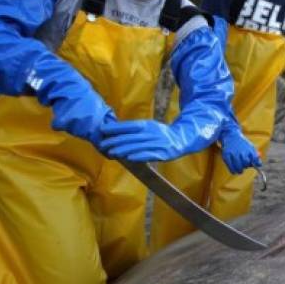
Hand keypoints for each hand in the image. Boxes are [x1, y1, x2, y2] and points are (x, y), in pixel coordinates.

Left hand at [99, 119, 215, 161]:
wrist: (182, 139)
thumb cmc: (161, 134)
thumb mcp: (149, 127)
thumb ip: (135, 129)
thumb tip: (115, 131)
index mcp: (147, 125)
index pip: (128, 126)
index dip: (115, 128)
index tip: (103, 130)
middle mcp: (151, 133)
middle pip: (130, 137)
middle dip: (115, 141)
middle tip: (103, 145)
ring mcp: (157, 143)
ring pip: (137, 146)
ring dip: (123, 150)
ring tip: (112, 153)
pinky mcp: (163, 153)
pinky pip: (149, 155)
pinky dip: (138, 156)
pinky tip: (129, 158)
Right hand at [221, 131, 261, 173]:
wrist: (231, 135)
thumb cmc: (242, 144)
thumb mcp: (251, 147)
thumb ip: (255, 156)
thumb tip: (259, 165)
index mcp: (249, 148)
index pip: (255, 159)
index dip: (255, 163)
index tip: (253, 164)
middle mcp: (242, 150)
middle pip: (246, 163)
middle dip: (246, 166)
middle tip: (244, 166)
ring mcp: (233, 153)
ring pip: (238, 166)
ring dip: (240, 170)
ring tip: (240, 170)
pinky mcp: (226, 155)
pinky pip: (231, 166)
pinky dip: (233, 171)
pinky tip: (234, 171)